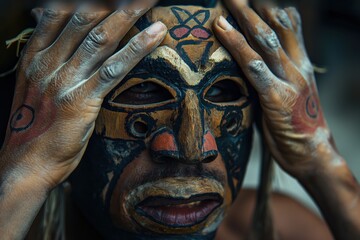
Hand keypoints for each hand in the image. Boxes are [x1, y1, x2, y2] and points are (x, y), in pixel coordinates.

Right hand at [0, 1, 166, 188]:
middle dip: (114, 2)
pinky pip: (114, 68)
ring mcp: (65, 80)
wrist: (27, 163)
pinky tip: (156, 33)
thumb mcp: (33, 85)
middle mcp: (48, 61)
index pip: (58, 12)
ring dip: (129, 14)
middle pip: (85, 18)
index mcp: (34, 56)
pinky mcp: (82, 100)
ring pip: (101, 37)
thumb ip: (47, 56)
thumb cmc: (35, 126)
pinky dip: (137, 48)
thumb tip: (52, 29)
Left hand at [213, 0, 340, 178]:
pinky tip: (223, 33)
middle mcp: (297, 67)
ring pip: (266, 41)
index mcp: (301, 65)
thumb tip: (252, 70)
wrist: (314, 154)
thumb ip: (274, 78)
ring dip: (244, 21)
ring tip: (225, 6)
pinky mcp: (277, 97)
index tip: (253, 1)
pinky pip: (255, 68)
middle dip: (252, 10)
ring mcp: (288, 80)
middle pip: (275, 28)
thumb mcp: (289, 95)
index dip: (271, 11)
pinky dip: (238, 48)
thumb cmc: (297, 127)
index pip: (290, 27)